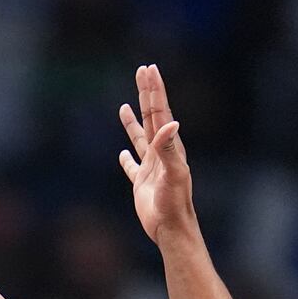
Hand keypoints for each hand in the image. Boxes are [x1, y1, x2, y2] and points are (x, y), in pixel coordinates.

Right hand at [118, 64, 195, 244]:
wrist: (171, 228)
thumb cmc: (174, 203)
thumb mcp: (173, 173)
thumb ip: (169, 148)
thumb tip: (170, 122)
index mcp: (169, 146)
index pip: (160, 112)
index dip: (154, 90)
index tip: (149, 70)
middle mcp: (161, 153)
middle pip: (151, 117)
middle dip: (146, 94)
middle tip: (142, 72)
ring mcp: (151, 168)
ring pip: (140, 139)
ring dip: (134, 122)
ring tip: (126, 106)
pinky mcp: (142, 184)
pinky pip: (132, 167)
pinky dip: (127, 159)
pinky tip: (122, 154)